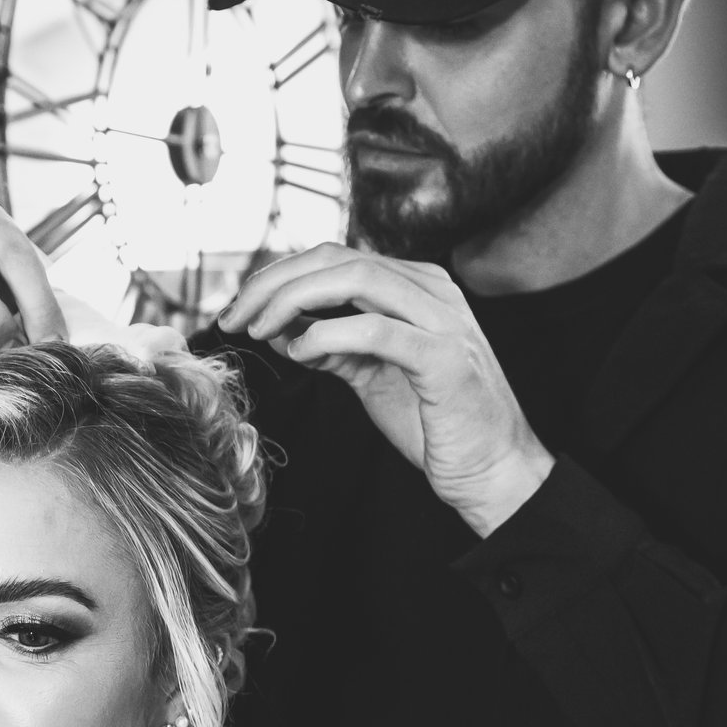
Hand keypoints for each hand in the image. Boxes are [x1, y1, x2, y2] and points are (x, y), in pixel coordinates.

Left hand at [219, 245, 554, 535]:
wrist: (493, 470)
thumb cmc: (434, 423)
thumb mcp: (372, 373)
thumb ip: (333, 344)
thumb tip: (279, 327)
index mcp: (417, 286)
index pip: (335, 257)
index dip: (278, 276)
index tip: (239, 308)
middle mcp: (433, 290)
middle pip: (337, 258)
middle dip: (273, 283)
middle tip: (233, 316)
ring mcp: (443, 319)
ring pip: (355, 278)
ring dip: (292, 300)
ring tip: (260, 330)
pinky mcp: (445, 358)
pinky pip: (375, 329)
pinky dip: (327, 335)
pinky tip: (301, 354)